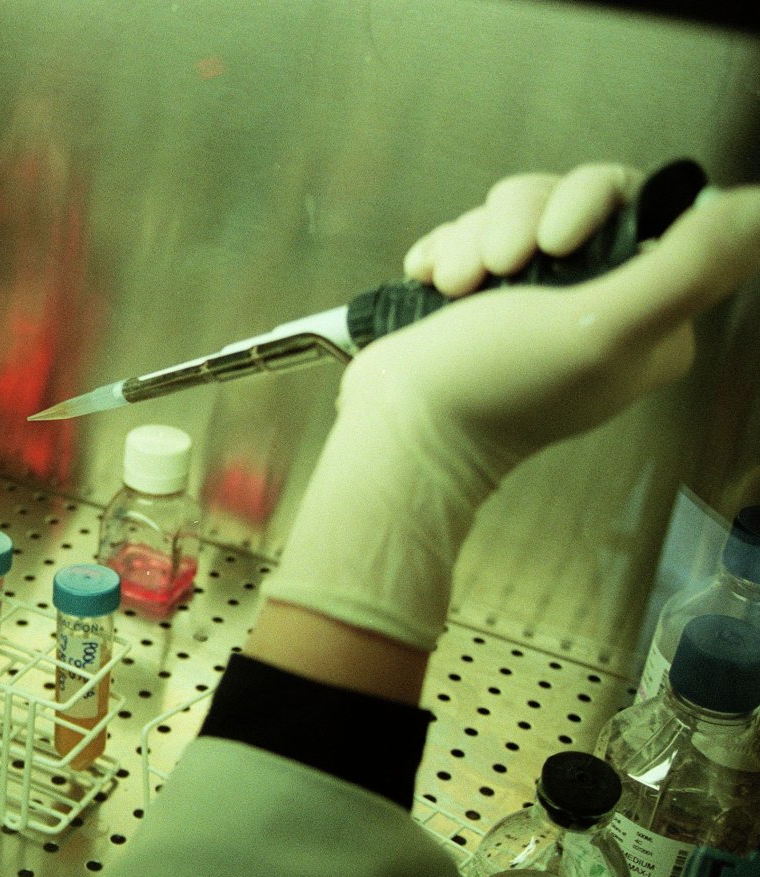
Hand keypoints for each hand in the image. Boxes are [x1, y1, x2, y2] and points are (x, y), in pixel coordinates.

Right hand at [260, 163, 759, 655]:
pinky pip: (466, 233)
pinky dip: (445, 252)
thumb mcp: (603, 328)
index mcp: (647, 315)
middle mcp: (596, 301)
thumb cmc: (494, 390)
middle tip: (498, 269)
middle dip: (517, 223)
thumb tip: (758, 208)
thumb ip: (689, 267)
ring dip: (471, 241)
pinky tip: (435, 285)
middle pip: (568, 199)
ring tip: (456, 287)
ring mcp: (531, 296)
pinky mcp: (477, 295)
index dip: (586, 205)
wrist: (400, 427)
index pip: (637, 208)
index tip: (554, 242)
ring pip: (510, 213)